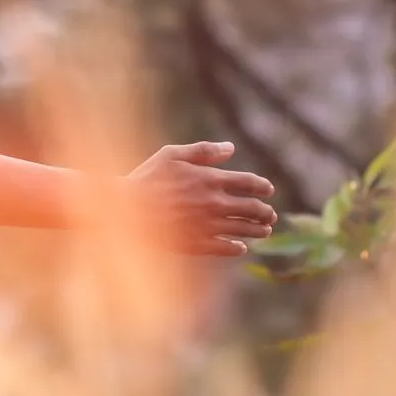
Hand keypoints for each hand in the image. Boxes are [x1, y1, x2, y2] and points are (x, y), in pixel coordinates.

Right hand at [125, 142, 276, 256]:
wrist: (125, 211)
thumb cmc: (146, 179)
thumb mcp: (172, 155)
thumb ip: (203, 151)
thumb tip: (231, 147)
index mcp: (210, 179)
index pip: (249, 183)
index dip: (262, 186)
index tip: (268, 190)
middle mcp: (214, 203)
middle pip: (252, 209)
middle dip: (265, 212)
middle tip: (270, 215)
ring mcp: (207, 225)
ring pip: (244, 230)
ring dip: (258, 230)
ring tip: (265, 231)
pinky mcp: (198, 244)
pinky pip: (226, 248)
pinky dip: (237, 248)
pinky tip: (241, 248)